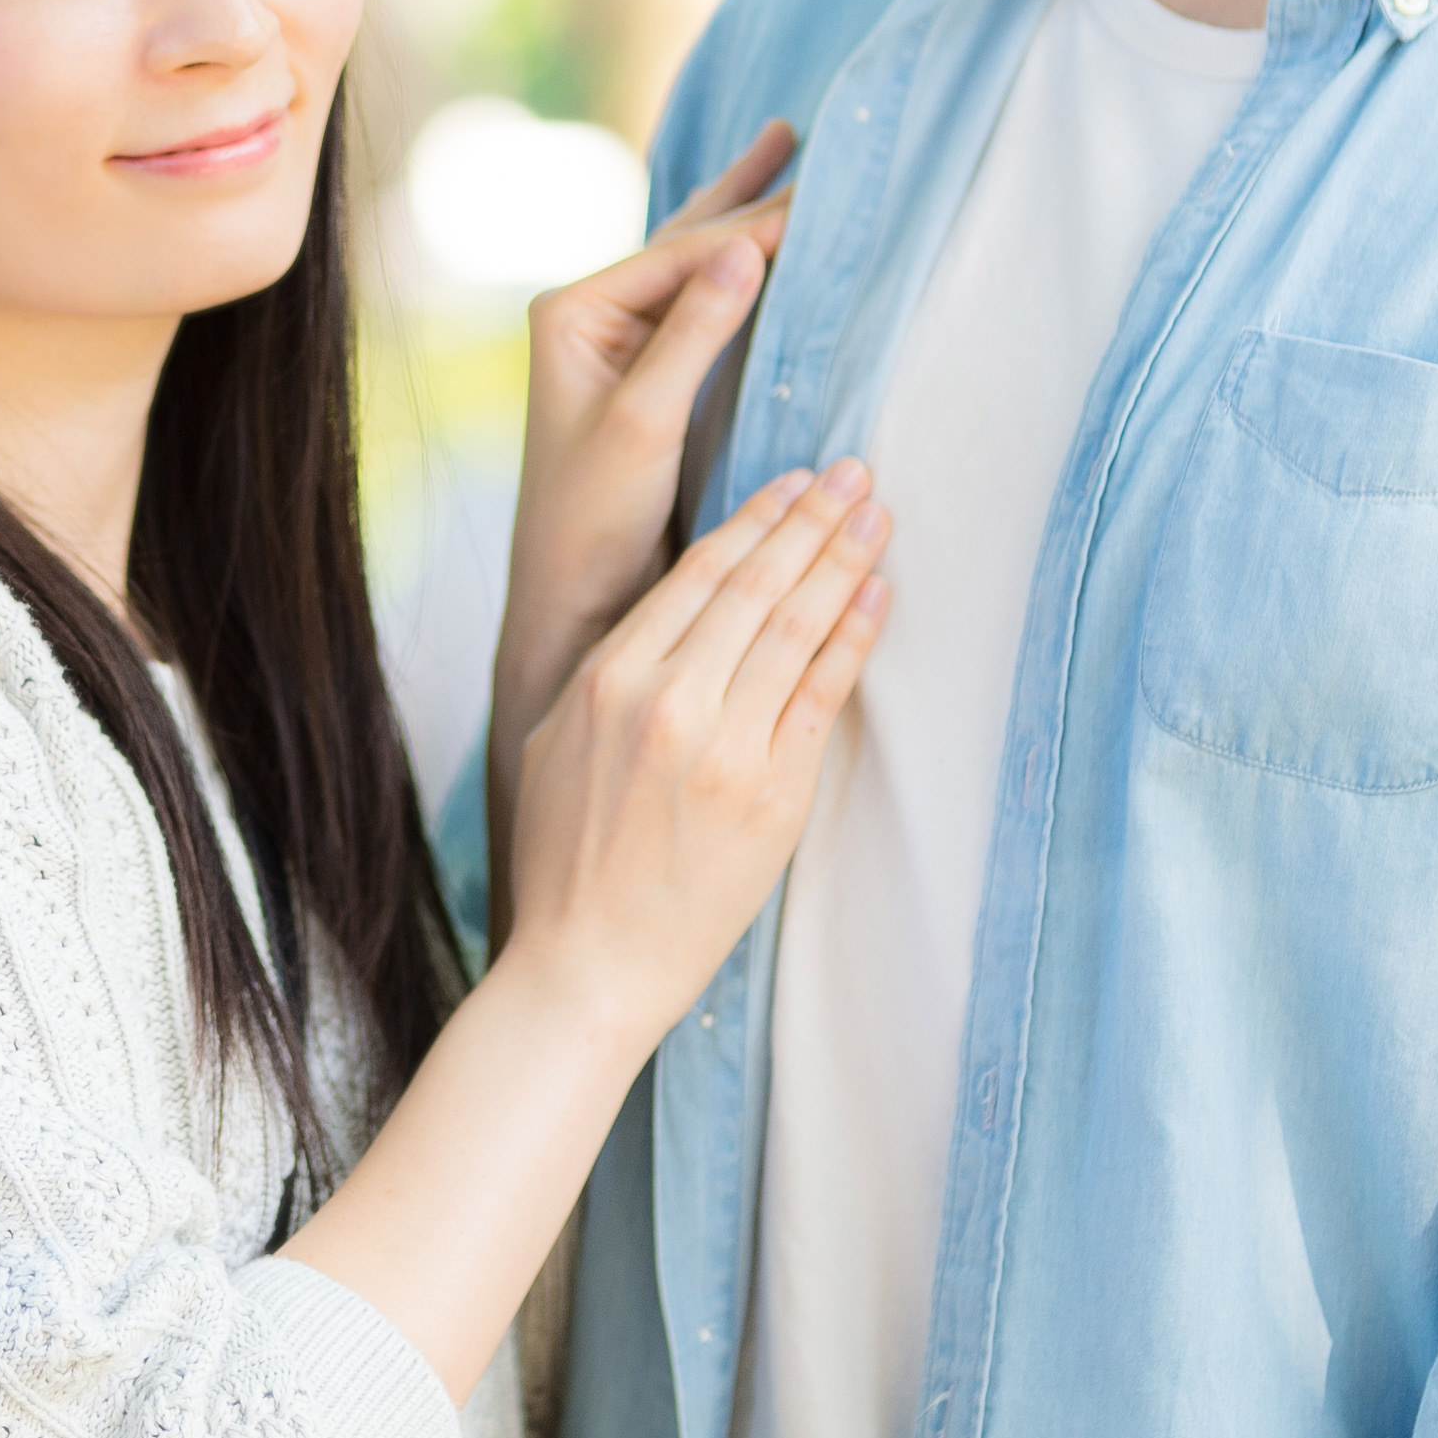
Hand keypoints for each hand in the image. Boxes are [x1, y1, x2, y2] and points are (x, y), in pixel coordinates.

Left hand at [494, 119, 798, 773]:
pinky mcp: (650, 384)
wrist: (574, 607)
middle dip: (747, 193)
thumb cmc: (590, 523)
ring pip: (698, 265)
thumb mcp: (641, 424)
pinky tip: (763, 247)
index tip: (830, 186)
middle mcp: (593, 319)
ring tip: (781, 154)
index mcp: (574, 313)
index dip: (759, 220)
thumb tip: (741, 248)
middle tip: (805, 134)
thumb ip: (690, 336)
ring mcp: (621, 349)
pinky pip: (706, 309)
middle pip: (689, 240)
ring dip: (743, 217)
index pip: (686, 251)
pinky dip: (744, 274)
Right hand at [496, 464, 889, 1042]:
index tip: (794, 482)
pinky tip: (878, 595)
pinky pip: (822, 695)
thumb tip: (672, 617)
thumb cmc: (566, 862)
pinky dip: (854, 637)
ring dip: (844, 560)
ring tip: (877, 514)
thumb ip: (613, 675)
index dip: (754, 518)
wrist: (584, 965)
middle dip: (812, 518)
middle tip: (856, 472)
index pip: (697, 574)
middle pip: (756, 584)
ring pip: (796, 626)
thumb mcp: (559, 745)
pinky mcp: (770, 795)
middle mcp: (666, 700)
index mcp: (607, 680)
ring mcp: (723, 746)